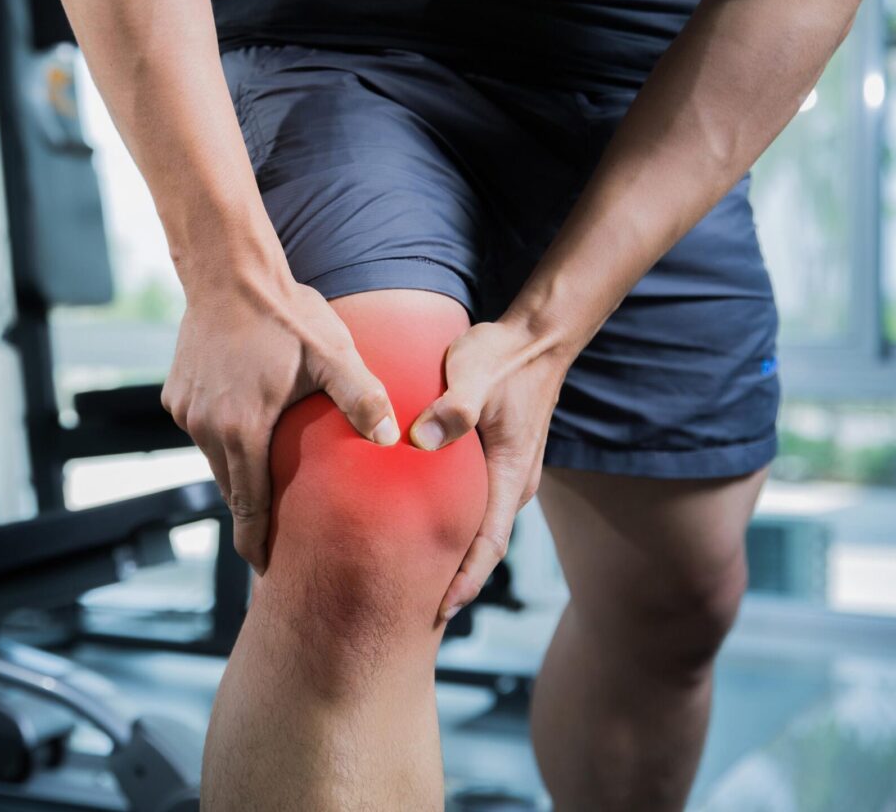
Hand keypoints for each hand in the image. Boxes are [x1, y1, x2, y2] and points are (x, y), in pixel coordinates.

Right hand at [161, 270, 400, 575]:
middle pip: (231, 488)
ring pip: (216, 459)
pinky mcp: (175, 394)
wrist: (228, 271)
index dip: (258, 544)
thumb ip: (362, 398)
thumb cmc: (286, 314)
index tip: (268, 572)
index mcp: (242, 429)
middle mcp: (205, 427)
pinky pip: (202, 430)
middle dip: (252, 513)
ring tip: (266, 485)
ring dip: (239, 471)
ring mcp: (185, 411)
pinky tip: (248, 427)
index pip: (248, 508)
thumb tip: (393, 441)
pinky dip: (223, 437)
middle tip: (276, 536)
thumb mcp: (333, 354)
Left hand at [408, 312, 570, 620]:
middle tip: (413, 608)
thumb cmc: (503, 355)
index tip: (439, 611)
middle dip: (454, 578)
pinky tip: (427, 526)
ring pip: (480, 525)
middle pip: (483, 545)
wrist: (536, 337)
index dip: (465, 581)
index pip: (489, 544)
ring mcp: (510, 471)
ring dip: (454, 550)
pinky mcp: (500, 458)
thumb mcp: (474, 374)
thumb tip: (420, 442)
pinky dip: (455, 522)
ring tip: (416, 576)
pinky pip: (477, 503)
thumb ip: (451, 407)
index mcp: (512, 473)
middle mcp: (515, 481)